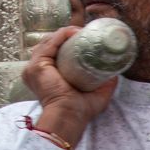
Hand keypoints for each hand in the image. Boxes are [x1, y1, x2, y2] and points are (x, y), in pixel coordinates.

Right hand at [22, 26, 117, 147]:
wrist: (69, 116)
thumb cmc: (80, 110)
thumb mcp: (96, 93)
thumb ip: (105, 83)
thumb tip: (115, 72)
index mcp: (46, 75)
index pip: (54, 53)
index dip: (67, 43)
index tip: (84, 39)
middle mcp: (37, 70)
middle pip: (50, 45)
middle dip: (66, 36)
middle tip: (84, 34)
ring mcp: (34, 67)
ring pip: (49, 41)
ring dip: (65, 33)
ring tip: (81, 32)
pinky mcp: (37, 65)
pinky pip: (49, 44)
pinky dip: (61, 36)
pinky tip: (73, 33)